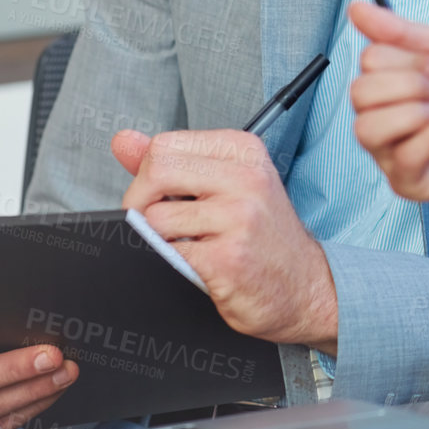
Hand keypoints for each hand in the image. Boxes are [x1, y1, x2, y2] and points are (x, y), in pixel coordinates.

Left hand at [112, 129, 338, 352]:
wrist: (305, 287)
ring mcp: (240, 217)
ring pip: (155, 219)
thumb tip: (123, 140)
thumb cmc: (262, 237)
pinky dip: (172, 264)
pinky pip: (168, 254)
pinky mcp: (229, 258)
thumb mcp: (225, 185)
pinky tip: (200, 265)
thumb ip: (173, 163)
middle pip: (156, 172)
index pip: (165, 145)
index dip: (147, 176)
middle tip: (158, 225)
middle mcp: (247, 178)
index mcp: (244, 151)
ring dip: (160, 240)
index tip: (160, 198)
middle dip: (139, 204)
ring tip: (191, 246)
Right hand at [348, 1, 428, 215]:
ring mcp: (395, 152)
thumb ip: (401, 30)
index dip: (410, 59)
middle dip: (412, 84)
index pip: (367, 62)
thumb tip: (356, 7)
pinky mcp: (412, 183)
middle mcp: (387, 117)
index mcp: (393, 83)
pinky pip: (399, 158)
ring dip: (416, 113)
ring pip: (367, 128)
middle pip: (360, 92)